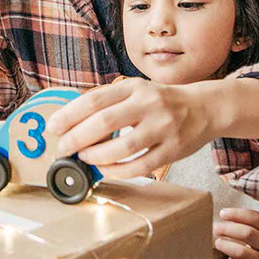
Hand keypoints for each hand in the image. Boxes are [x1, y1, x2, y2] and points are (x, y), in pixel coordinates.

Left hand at [45, 77, 215, 178]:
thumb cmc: (162, 101)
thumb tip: (72, 121)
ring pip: (123, 147)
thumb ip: (109, 102)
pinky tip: (106, 171)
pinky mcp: (173, 150)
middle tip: (63, 148)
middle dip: (77, 138)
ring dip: (97, 156)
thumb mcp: (136, 90)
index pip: (94, 99)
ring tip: (84, 158)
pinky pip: (141, 166)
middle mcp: (149, 104)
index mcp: (134, 87)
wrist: (206, 108)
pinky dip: (119, 171)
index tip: (53, 127)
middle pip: (104, 122)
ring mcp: (163, 127)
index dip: (69, 115)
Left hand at [212, 209, 258, 258]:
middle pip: (247, 233)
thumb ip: (252, 225)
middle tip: (215, 228)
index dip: (237, 213)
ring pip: (242, 253)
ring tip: (218, 243)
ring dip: (226, 246)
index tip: (222, 213)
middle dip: (227, 229)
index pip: (256, 218)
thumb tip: (225, 214)